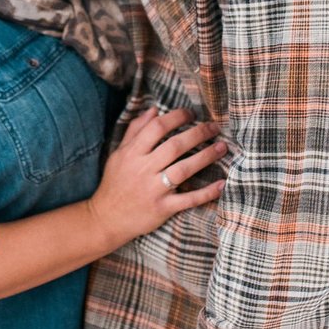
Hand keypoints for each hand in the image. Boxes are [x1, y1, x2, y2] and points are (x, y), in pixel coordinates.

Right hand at [87, 107, 225, 251]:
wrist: (106, 218)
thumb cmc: (115, 183)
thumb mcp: (118, 154)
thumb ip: (134, 131)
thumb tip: (153, 110)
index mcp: (132, 153)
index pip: (156, 128)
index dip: (176, 117)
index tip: (191, 114)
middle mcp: (143, 169)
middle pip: (174, 146)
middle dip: (198, 133)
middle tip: (214, 127)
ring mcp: (154, 189)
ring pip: (184, 169)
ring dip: (206, 157)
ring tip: (222, 147)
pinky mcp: (163, 208)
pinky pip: (189, 199)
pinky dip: (207, 193)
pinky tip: (222, 184)